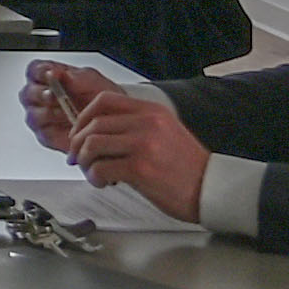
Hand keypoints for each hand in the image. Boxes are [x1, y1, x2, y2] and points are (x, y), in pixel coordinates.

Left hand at [42, 80, 209, 223]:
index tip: (79, 132)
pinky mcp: (140, 169)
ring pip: (92, 144)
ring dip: (84, 161)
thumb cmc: (188, 167)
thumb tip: (97, 133)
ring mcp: (144, 145)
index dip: (83, 117)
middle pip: (93, 123)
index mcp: (152, 111)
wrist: (212, 188)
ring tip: (92, 172)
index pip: (104, 100)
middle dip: (77, 143)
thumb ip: (135, 126)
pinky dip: (94, 176)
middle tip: (76, 157)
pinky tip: (103, 182)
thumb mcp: (165, 132)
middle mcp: (147, 123)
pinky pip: (101, 168)